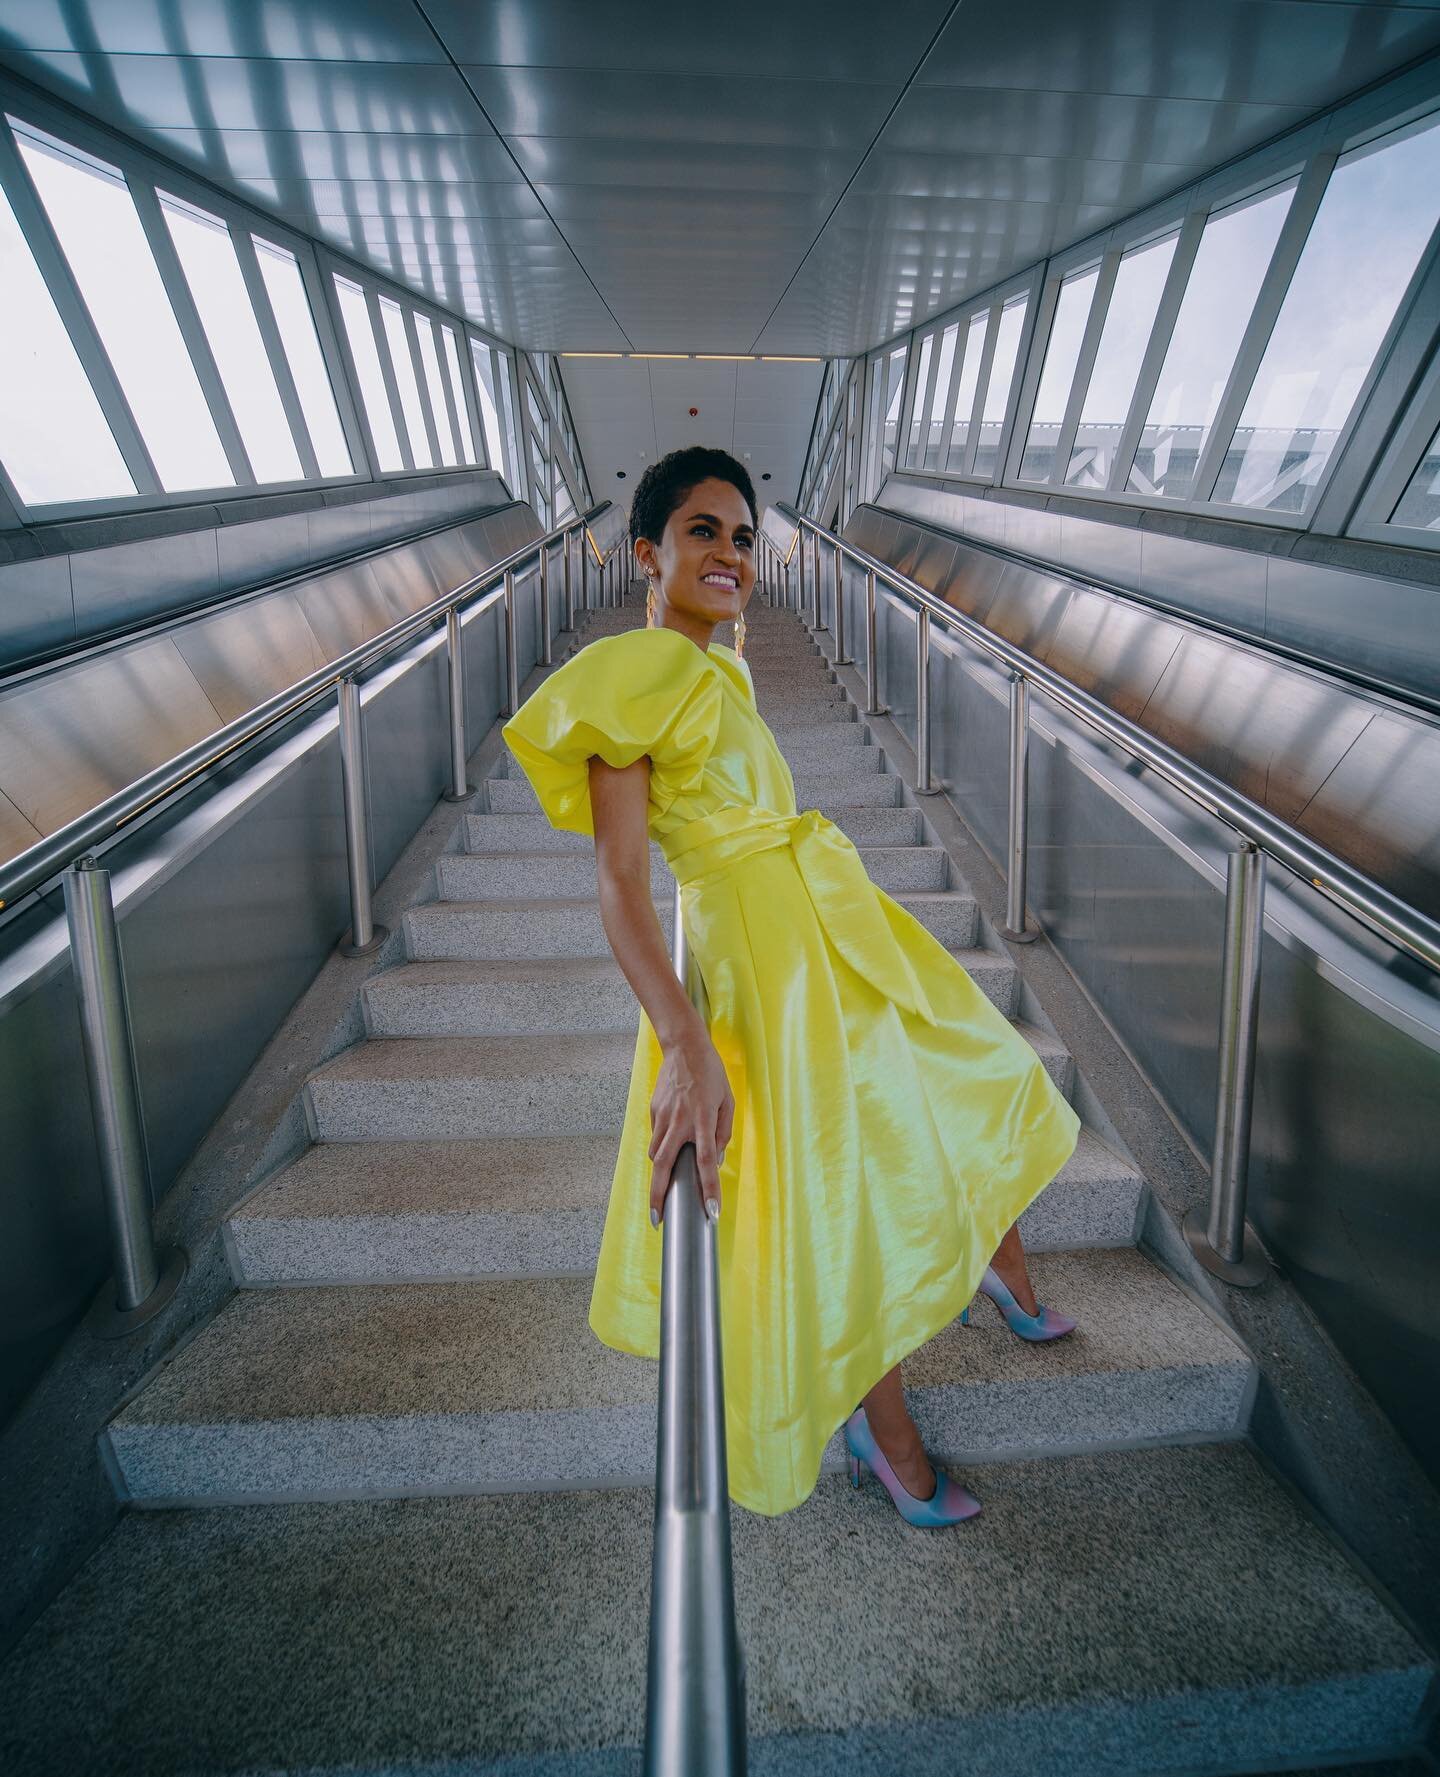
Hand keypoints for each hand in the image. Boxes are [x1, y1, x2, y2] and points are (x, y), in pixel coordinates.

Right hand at [648, 1030, 733, 1228]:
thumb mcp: (727, 1101)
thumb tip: (717, 1159)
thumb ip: (724, 1132)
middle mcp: (680, 1120)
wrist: (684, 1047)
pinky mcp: (653, 1111)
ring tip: (665, 1187)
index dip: (709, 1188)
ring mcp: (663, 1116)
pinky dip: (661, 1148)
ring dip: (660, 1173)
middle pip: (665, 1165)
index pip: (706, 1161)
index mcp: (703, 1119)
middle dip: (659, 1195)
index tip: (710, 1211)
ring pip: (656, 1155)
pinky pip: (656, 1138)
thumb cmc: (711, 1074)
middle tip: (657, 1219)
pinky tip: (670, 1146)